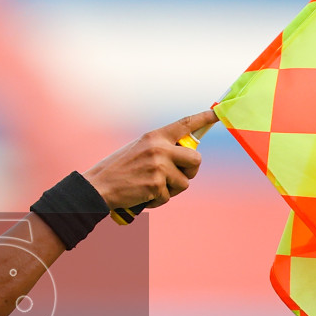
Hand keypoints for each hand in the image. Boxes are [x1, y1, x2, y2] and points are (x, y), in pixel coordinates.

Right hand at [81, 109, 215, 211]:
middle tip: (179, 176)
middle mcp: (159, 148)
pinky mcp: (156, 185)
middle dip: (191, 171)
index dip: (203, 118)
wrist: (98, 186)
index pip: (185, 124)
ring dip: (172, 189)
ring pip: (184, 182)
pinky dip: (158, 201)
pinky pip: (168, 197)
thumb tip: (185, 155)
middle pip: (195, 159)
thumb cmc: (118, 170)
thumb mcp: (139, 150)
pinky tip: (143, 196)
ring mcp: (159, 166)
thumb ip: (161, 149)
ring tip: (152, 187)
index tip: (216, 114)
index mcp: (155, 136)